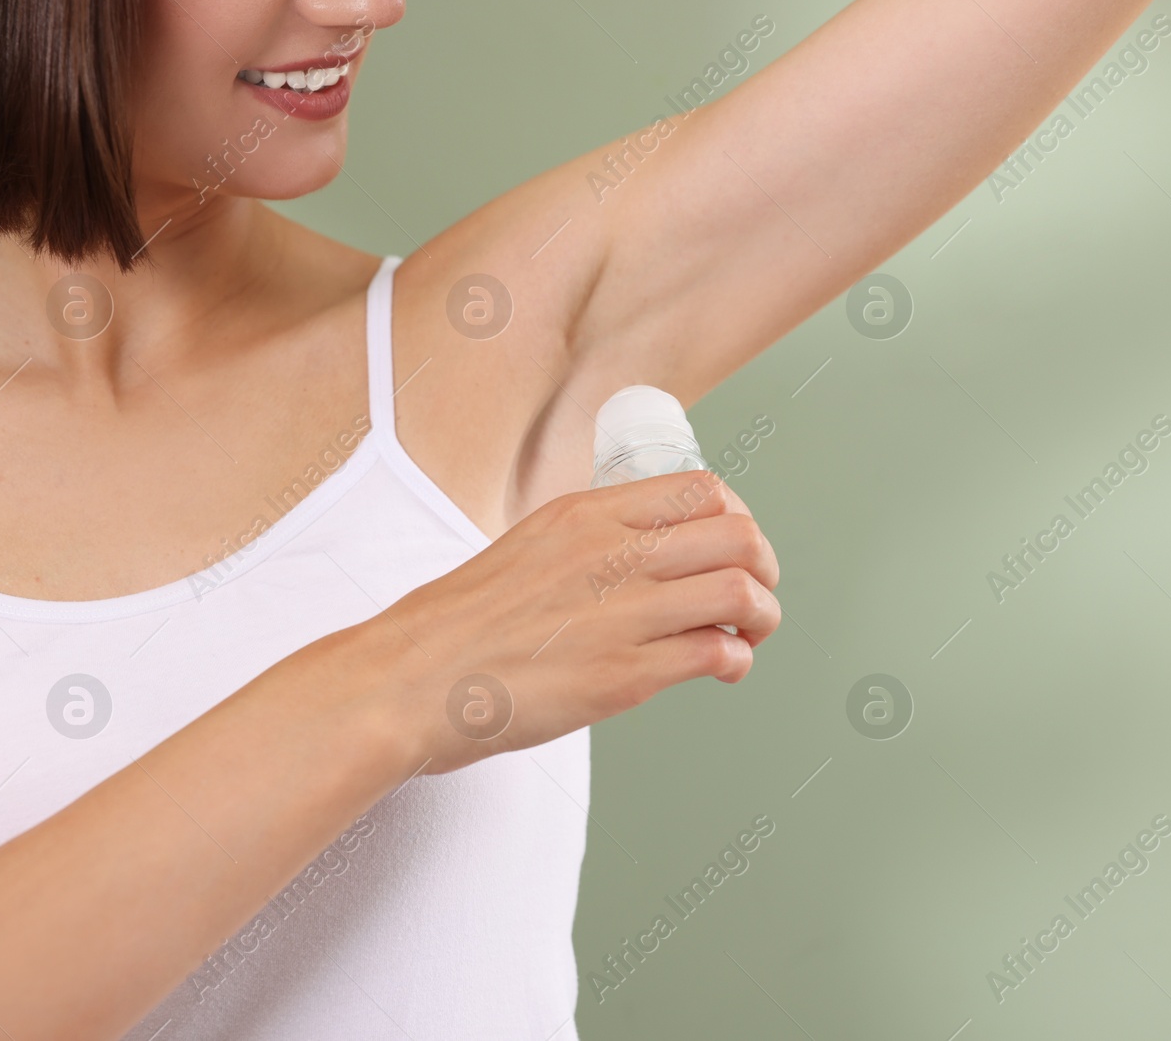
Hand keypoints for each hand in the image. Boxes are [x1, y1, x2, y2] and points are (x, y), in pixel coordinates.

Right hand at [367, 469, 780, 773]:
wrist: (407, 681)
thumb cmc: (455, 628)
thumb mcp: (525, 550)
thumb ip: (587, 549)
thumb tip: (639, 565)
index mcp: (586, 515)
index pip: (702, 490)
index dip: (739, 519)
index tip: (735, 547)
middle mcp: (611, 553)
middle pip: (738, 534)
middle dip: (764, 565)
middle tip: (757, 594)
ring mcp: (621, 613)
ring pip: (741, 591)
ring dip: (763, 617)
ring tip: (748, 636)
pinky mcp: (624, 675)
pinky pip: (717, 653)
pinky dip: (737, 661)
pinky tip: (721, 669)